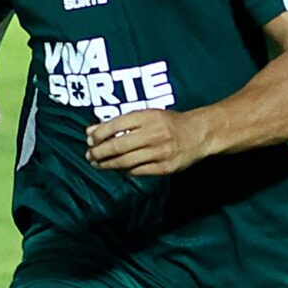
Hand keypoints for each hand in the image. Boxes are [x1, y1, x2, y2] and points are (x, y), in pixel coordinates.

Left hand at [85, 108, 210, 175]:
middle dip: (99, 152)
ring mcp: (161, 152)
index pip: (115, 125)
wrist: (198, 134)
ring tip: (98, 164)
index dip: (98, 135)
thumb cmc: (167, 123)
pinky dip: (125, 170)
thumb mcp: (145, 116)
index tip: (89, 140)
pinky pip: (138, 171)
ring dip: (107, 164)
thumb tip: (89, 132)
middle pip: (118, 146)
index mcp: (148, 116)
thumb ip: (118, 123)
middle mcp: (154, 133)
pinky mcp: (165, 167)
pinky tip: (119, 168)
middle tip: (89, 156)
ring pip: (125, 161)